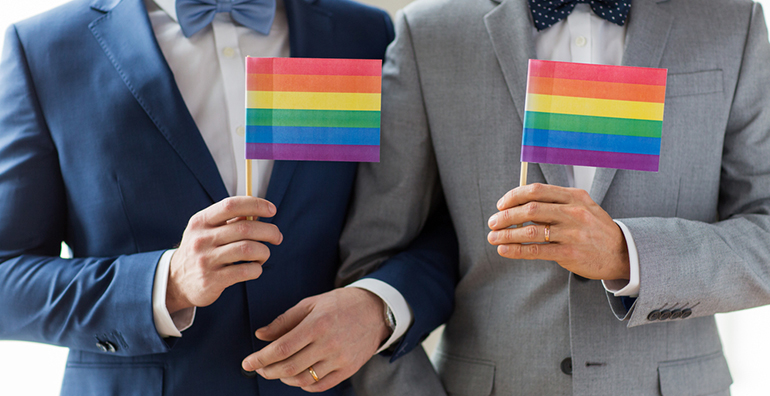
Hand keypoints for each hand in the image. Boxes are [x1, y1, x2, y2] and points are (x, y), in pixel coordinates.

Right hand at [166, 196, 282, 312]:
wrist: (175, 282)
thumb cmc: (200, 251)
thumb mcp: (206, 231)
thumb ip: (229, 221)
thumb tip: (259, 213)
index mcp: (201, 221)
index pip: (231, 205)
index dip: (255, 204)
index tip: (272, 210)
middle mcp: (202, 239)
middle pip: (245, 228)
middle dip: (269, 231)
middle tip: (277, 237)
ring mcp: (206, 260)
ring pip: (248, 249)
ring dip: (264, 251)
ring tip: (264, 255)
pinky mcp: (212, 280)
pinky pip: (245, 271)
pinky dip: (257, 269)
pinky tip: (255, 268)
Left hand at [241, 288, 389, 392]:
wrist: (375, 310)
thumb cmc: (340, 304)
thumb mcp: (311, 303)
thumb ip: (284, 320)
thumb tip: (261, 335)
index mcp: (317, 324)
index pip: (282, 348)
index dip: (261, 358)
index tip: (247, 362)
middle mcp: (329, 344)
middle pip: (289, 367)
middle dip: (268, 370)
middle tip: (258, 368)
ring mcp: (340, 359)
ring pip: (303, 379)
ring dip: (284, 379)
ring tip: (277, 371)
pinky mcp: (348, 370)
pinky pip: (320, 385)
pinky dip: (303, 385)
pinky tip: (296, 377)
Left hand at [486, 183, 629, 280]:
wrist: (622, 253)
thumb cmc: (594, 229)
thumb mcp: (582, 207)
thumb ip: (555, 202)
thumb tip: (519, 203)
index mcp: (574, 197)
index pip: (537, 190)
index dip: (514, 196)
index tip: (501, 204)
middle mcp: (574, 212)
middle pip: (530, 209)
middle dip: (506, 216)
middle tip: (492, 222)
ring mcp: (573, 233)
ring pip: (530, 230)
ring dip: (506, 234)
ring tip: (493, 237)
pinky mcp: (570, 253)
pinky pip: (537, 250)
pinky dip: (517, 250)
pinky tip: (504, 250)